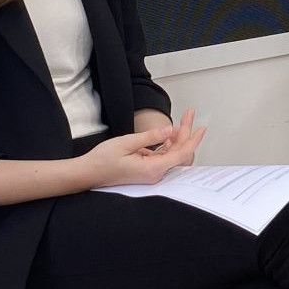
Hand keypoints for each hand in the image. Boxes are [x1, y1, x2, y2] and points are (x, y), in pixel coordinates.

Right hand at [81, 111, 203, 187]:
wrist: (87, 173)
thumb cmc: (102, 160)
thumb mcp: (127, 142)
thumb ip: (150, 137)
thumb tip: (170, 130)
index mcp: (152, 169)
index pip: (181, 154)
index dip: (193, 140)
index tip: (202, 128)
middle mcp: (154, 174)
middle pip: (178, 153)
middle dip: (186, 133)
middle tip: (189, 114)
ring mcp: (150, 174)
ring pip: (171, 154)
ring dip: (177, 137)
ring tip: (182, 120)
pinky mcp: (145, 171)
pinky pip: (162, 157)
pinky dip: (167, 145)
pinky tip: (168, 134)